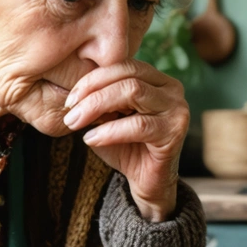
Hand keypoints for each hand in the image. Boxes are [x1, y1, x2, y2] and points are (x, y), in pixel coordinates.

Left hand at [63, 60, 187, 221]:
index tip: (69, 98)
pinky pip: (138, 125)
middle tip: (69, 110)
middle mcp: (172, 88)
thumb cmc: (125, 147)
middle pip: (127, 75)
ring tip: (75, 122)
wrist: (146, 182)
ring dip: (97, 106)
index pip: (123, 64)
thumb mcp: (106, 117)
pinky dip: (109, 131)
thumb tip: (74, 89)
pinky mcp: (175, 132)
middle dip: (92, 91)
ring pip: (133, 92)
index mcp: (156, 79)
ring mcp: (177, 108)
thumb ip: (98, 99)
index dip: (93, 77)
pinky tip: (91, 139)